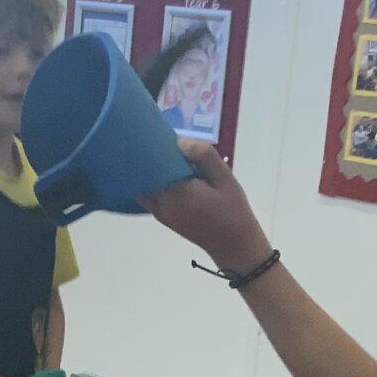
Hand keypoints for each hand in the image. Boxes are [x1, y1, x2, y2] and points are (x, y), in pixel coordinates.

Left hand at [141, 139, 272, 273]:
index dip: (153, 146)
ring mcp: (159, 212)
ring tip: (160, 154)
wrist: (233, 244)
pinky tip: (162, 171)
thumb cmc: (233, 210)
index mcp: (178, 192)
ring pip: (143, 185)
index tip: (157, 131)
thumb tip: (179, 141)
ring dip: (148, 170)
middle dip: (148, 156)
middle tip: (157, 138)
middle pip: (144, 174)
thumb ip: (203, 156)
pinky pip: (148, 194)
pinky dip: (150, 181)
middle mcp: (162, 203)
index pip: (153, 163)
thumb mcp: (225, 178)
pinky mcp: (161, 216)